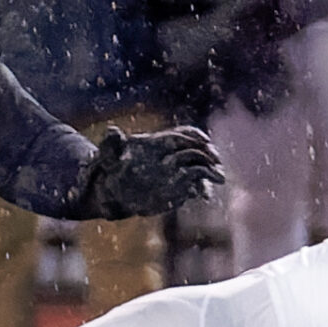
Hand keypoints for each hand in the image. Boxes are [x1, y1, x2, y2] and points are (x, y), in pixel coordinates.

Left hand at [88, 125, 225, 218]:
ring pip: (200, 168)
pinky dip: (202, 189)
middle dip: (208, 154)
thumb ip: (112, 143)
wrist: (113, 190)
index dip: (195, 136)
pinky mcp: (178, 188)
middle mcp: (172, 155)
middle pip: (197, 150)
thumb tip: (112, 131)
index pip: (183, 134)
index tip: (205, 141)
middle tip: (216, 161)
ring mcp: (176, 172)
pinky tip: (206, 195)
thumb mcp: (109, 153)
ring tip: (219, 178)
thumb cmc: (112, 166)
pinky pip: (195, 187)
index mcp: (159, 142)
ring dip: (211, 172)